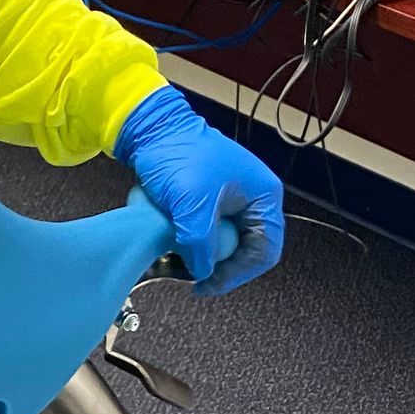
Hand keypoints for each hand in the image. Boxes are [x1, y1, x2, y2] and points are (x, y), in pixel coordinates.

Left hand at [113, 86, 283, 296]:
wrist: (150, 128)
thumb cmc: (178, 152)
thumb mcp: (193, 204)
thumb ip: (202, 244)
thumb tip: (203, 271)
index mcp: (263, 196)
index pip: (264, 251)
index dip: (237, 274)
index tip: (207, 285)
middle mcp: (252, 200)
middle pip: (241, 251)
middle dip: (213, 264)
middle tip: (187, 272)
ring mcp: (230, 201)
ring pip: (219, 244)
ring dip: (196, 253)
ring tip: (172, 255)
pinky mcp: (208, 202)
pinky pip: (203, 233)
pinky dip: (186, 240)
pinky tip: (167, 240)